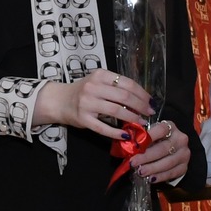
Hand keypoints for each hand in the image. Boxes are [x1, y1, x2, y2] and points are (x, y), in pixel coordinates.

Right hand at [32, 68, 154, 138]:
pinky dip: (117, 132)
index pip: (127, 83)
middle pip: (124, 97)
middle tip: (150, 113)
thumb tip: (142, 98)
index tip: (151, 102)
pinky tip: (126, 135)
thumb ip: (116, 87)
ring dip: (133, 118)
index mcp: (100, 75)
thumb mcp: (99, 82)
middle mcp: (93, 87)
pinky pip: (104, 128)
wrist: (60, 100)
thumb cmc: (84, 91)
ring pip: (116, 111)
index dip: (142, 93)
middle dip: (141, 106)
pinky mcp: (83, 119)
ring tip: (142, 123)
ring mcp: (87, 103)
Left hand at [131, 119, 190, 184]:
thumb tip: (128, 141)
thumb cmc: (156, 139)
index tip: (136, 145)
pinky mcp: (185, 166)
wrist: (171, 148)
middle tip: (134, 163)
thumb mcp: (150, 133)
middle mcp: (180, 139)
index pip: (161, 130)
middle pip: (163, 148)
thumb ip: (141, 135)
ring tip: (140, 172)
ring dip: (153, 168)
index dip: (149, 137)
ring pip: (168, 162)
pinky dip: (161, 177)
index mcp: (170, 127)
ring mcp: (184, 153)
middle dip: (147, 157)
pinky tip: (151, 179)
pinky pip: (173, 173)